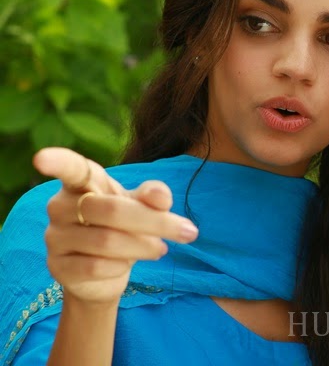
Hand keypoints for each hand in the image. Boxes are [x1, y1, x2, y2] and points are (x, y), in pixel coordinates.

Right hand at [34, 147, 199, 303]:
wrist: (107, 271)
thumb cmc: (125, 226)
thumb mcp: (143, 206)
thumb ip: (152, 196)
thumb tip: (159, 195)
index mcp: (83, 183)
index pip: (70, 168)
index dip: (57, 161)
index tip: (40, 158)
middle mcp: (61, 206)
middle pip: (112, 210)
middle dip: (156, 222)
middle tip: (188, 232)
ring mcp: (55, 237)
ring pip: (107, 241)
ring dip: (143, 246)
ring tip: (160, 248)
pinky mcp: (57, 266)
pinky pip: (95, 266)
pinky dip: (121, 267)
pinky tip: (126, 264)